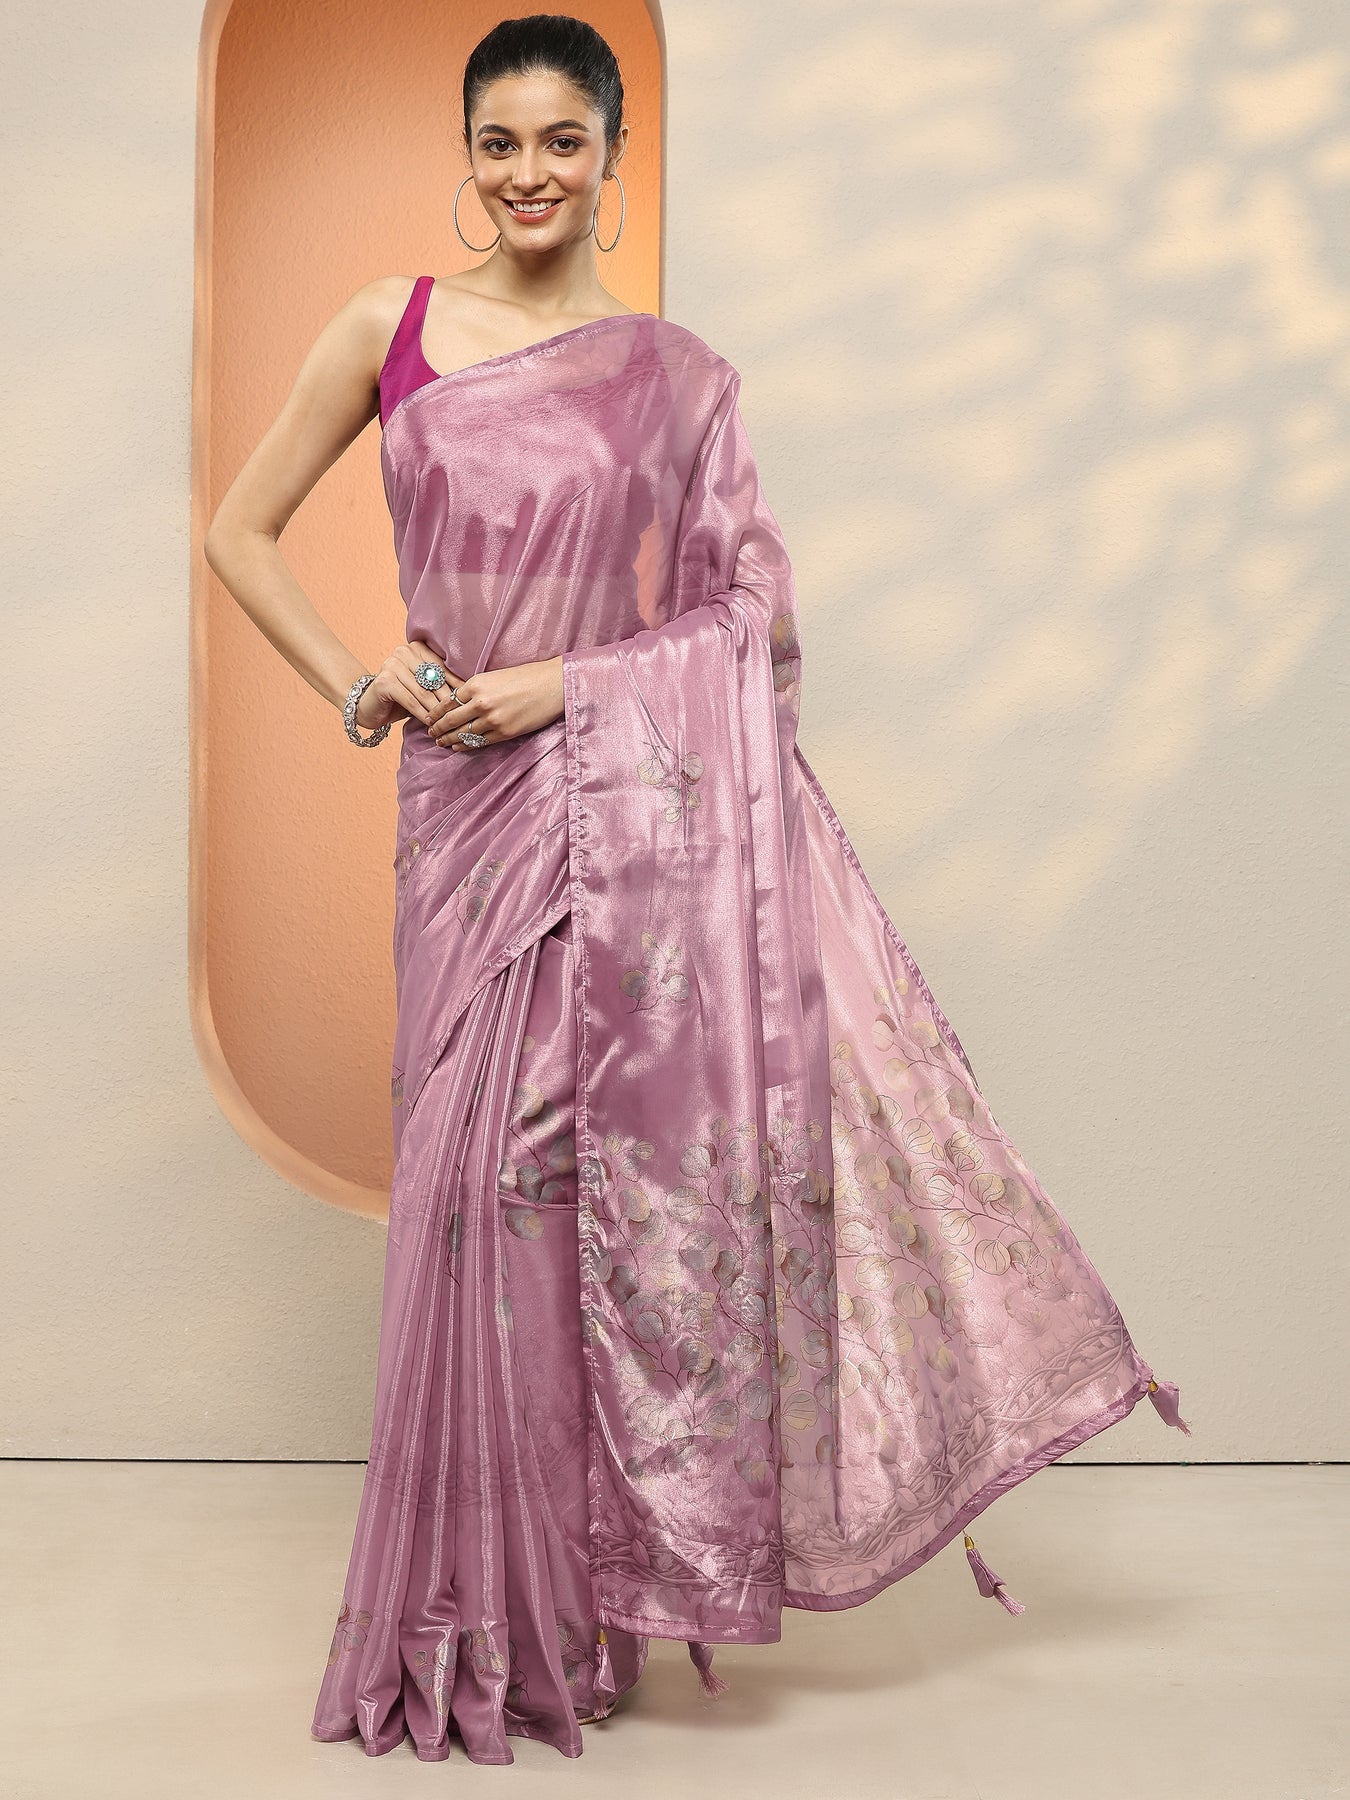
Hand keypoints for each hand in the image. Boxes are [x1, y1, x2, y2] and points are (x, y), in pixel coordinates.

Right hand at [352, 641, 469, 733]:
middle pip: (433, 679)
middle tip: (459, 716)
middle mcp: (403, 652)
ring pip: (423, 692)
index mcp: (417, 648)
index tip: (468, 701)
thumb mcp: (424, 687)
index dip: (456, 686)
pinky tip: (429, 723)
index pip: (442, 667)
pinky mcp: (384, 681)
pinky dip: (421, 713)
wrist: (369, 706)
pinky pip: (410, 700)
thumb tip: (469, 691)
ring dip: (436, 710)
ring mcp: (391, 665)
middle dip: (447, 700)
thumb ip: (441, 683)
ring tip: (446, 723)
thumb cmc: (402, 696)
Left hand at [423, 653, 565, 752]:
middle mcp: (480, 702)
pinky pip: (479, 742)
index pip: (448, 702)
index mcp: (476, 684)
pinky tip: (458, 747)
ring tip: (441, 742)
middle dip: (437, 728)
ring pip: (462, 734)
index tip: (429, 718)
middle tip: (430, 733)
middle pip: (450, 720)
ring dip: (448, 739)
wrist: (553, 685)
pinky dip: (465, 746)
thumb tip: (460, 702)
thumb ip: (477, 689)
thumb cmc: (527, 677)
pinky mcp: (504, 732)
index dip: (435, 713)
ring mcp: (492, 719)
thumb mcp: (496, 676)